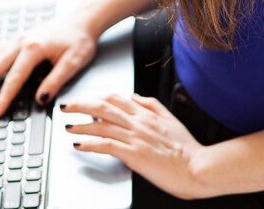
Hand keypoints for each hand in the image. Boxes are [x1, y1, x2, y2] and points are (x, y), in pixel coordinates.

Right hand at [0, 13, 97, 118]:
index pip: (14, 78)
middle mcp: (21, 41)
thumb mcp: (74, 62)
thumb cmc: (80, 40)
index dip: (4, 97)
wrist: (82, 20)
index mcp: (34, 48)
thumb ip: (55, 81)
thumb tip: (40, 100)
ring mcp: (18, 38)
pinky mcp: (18, 38)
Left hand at [60, 92, 204, 199]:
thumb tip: (134, 96)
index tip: (85, 101)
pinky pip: (107, 145)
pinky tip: (80, 145)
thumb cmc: (185, 147)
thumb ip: (151, 104)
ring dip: (81, 125)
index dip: (96, 97)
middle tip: (66, 107)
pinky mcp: (134, 154)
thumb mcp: (170, 117)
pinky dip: (91, 144)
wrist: (197, 167)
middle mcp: (137, 122)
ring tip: (68, 127)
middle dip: (81, 105)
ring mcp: (135, 137)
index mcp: (145, 113)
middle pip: (102, 107)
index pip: (115, 98)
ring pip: (101, 125)